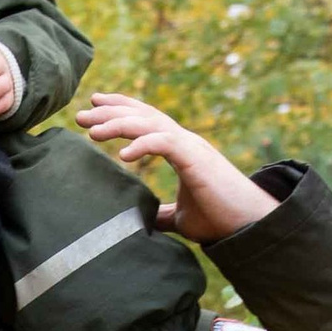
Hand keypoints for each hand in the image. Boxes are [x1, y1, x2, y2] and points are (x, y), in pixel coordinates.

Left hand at [78, 94, 279, 244]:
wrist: (249, 225)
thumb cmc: (219, 219)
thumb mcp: (180, 218)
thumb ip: (160, 214)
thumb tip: (139, 223)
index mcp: (181, 149)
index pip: (147, 120)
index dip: (122, 108)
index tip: (95, 105)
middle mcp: (185, 142)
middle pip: (143, 116)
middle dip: (111, 111)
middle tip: (82, 115)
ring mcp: (192, 147)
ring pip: (150, 124)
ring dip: (119, 124)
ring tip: (92, 131)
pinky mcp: (197, 159)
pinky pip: (165, 142)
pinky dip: (143, 144)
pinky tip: (123, 154)